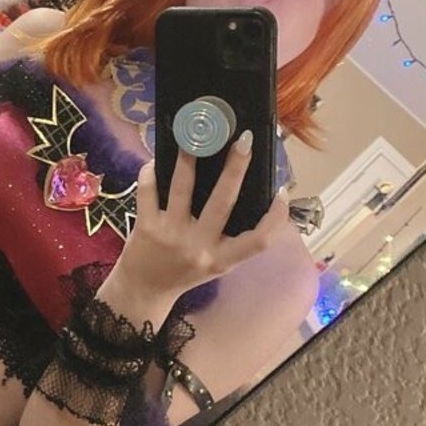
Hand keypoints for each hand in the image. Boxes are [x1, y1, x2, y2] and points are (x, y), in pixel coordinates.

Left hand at [121, 135, 290, 298]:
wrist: (143, 290)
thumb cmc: (185, 273)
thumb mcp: (216, 263)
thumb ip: (232, 238)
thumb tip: (254, 195)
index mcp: (223, 258)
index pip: (259, 241)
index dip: (277, 218)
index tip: (282, 191)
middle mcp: (199, 247)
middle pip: (223, 202)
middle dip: (235, 168)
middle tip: (244, 140)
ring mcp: (171, 235)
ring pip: (182, 188)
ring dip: (189, 158)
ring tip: (195, 136)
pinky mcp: (146, 226)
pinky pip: (149, 190)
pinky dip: (152, 171)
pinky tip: (158, 159)